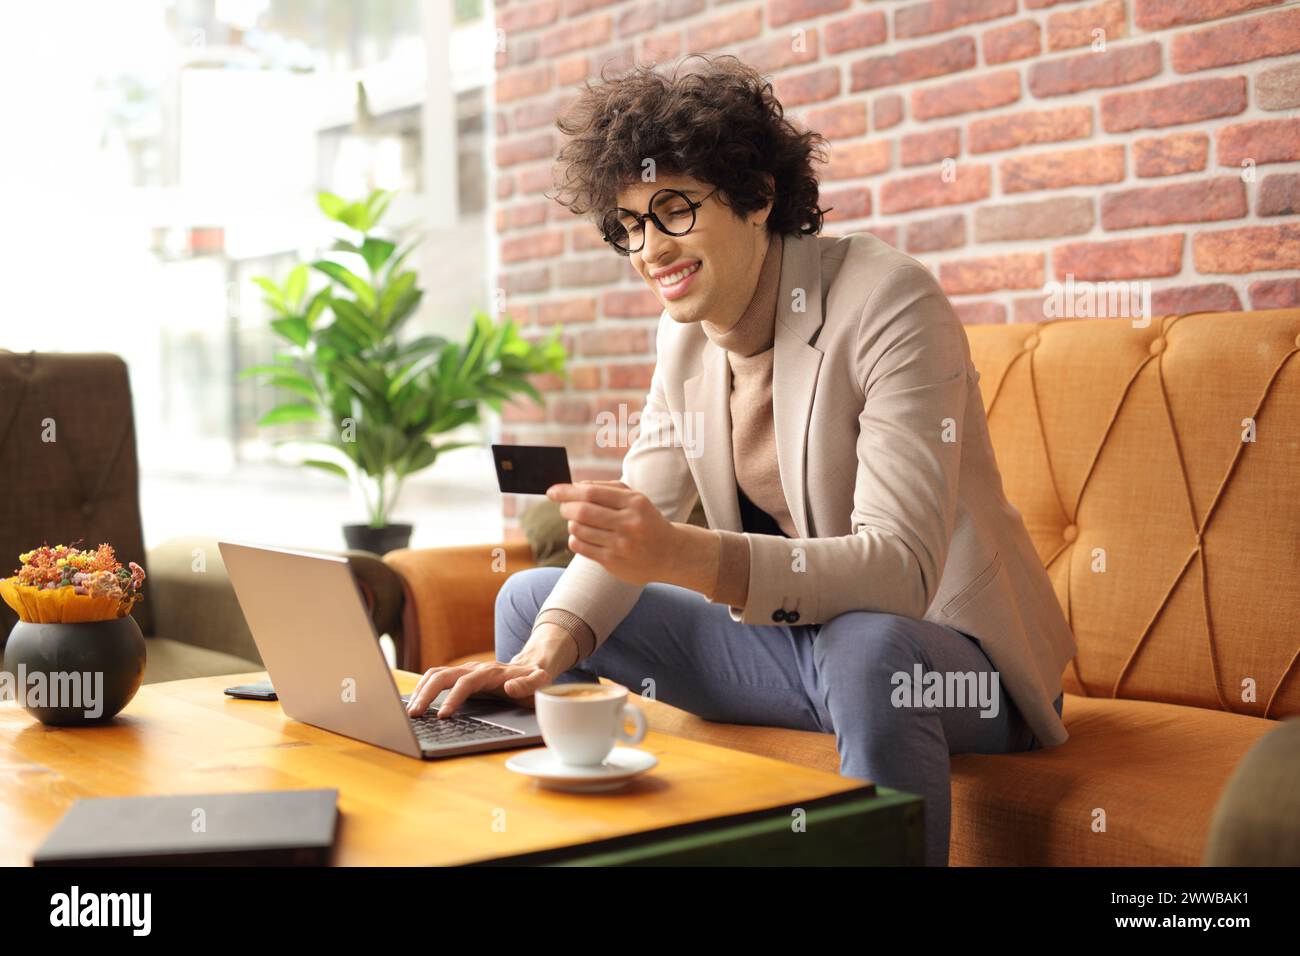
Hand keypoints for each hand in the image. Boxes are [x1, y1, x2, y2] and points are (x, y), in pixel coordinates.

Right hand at [404, 654, 563, 721]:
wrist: (533, 665)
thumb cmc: (536, 679)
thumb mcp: (540, 682)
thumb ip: (529, 684)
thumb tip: (510, 686)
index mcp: (491, 672)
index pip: (466, 683)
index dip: (454, 698)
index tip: (443, 715)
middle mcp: (475, 668)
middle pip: (443, 675)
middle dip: (427, 694)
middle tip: (414, 715)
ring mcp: (465, 671)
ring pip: (435, 674)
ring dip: (420, 690)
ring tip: (410, 711)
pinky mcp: (460, 676)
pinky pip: (436, 678)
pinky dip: (422, 688)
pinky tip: (415, 703)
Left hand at [545, 480, 676, 585]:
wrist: (670, 554)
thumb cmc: (647, 521)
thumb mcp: (636, 499)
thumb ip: (608, 489)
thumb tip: (575, 486)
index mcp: (634, 503)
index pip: (591, 493)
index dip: (567, 491)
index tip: (552, 491)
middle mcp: (629, 523)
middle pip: (582, 511)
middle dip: (566, 508)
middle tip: (564, 508)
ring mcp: (621, 544)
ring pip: (579, 530)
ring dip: (571, 524)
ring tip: (577, 522)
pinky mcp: (613, 562)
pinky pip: (581, 547)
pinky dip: (574, 539)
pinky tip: (581, 536)